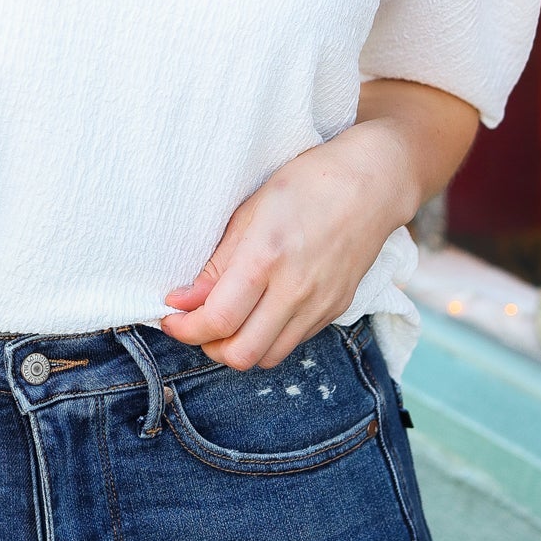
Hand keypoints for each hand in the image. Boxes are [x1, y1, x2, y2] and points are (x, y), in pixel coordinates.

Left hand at [159, 120, 418, 369]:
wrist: (370, 183)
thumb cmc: (305, 184)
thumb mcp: (249, 212)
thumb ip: (217, 264)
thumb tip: (183, 301)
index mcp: (266, 259)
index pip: (217, 320)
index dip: (185, 328)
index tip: (170, 317)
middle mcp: (295, 290)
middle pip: (241, 354)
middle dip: (208, 346)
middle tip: (194, 323)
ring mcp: (319, 305)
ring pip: (268, 357)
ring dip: (238, 347)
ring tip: (224, 320)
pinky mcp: (336, 310)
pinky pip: (293, 342)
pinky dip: (267, 338)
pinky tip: (257, 312)